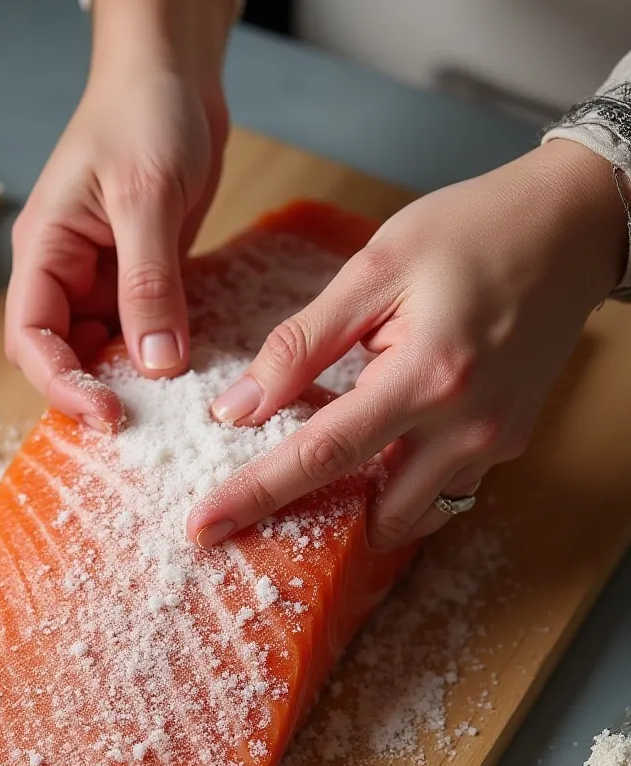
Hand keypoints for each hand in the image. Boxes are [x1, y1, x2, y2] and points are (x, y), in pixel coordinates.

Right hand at [5, 0, 232, 430]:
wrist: (174, 74)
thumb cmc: (143, 112)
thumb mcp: (146, 196)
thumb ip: (149, 282)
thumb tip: (157, 363)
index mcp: (44, 253)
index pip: (32, 339)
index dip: (62, 385)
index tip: (108, 414)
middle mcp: (65, 275)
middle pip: (63, 358)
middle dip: (94, 393)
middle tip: (145, 425)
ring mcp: (102, 281)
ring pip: (105, 353)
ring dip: (131, 382)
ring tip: (170, 410)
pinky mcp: (139, 281)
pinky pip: (142, 334)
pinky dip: (160, 358)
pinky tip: (189, 375)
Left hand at [187, 140, 627, 548]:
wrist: (573, 226)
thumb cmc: (474, 231)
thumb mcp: (375, 269)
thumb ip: (302, 344)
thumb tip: (238, 409)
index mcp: (426, 376)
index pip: (320, 455)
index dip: (254, 495)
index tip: (203, 528)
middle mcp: (467, 427)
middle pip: (368, 510)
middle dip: (313, 513)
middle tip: (264, 495)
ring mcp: (495, 444)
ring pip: (411, 514)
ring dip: (364, 502)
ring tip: (332, 458)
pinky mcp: (509, 446)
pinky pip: (443, 492)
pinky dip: (402, 485)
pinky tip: (382, 446)